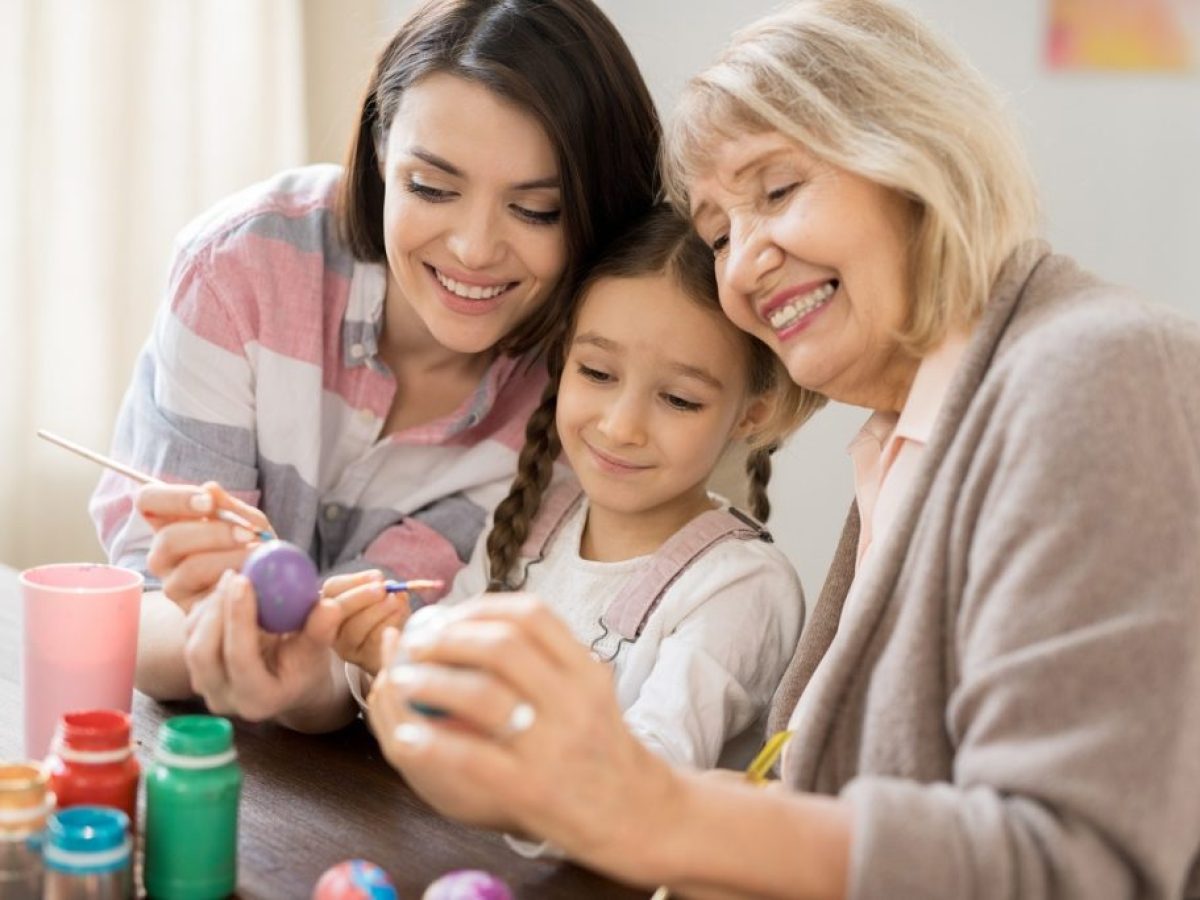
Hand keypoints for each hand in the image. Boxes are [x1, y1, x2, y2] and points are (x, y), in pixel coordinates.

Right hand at [139, 481, 272, 610]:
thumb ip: (231, 508)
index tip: (208, 502)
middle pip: (168, 538)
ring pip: (190, 568)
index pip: (147, 501)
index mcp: (169, 523)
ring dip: (230, 558)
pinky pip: (209, 596)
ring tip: (258, 554)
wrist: (273, 587)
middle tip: (248, 533)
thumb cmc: (253, 547)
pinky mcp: (190, 610)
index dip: (173, 498)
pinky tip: (254, 576)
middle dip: (214, 533)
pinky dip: (236, 582)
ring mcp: (172, 584)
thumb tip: (210, 488)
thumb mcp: (249, 522)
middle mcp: (162, 554)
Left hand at [182, 569, 346, 724]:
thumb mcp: (319, 649)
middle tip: (234, 575)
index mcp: (258, 699)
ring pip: (192, 640)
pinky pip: (189, 634)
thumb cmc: (307, 664)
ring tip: (234, 578)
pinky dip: (205, 607)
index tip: (245, 580)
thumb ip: (321, 630)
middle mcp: (225, 698)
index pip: (239, 659)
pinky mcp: (196, 668)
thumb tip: (329, 607)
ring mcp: (205, 685)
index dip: (239, 619)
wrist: (289, 681)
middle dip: (216, 609)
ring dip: (210, 605)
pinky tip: (227, 589)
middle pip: (203, 652)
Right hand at [322, 570, 411, 675]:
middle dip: (361, 596)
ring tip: (395, 602)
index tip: (378, 577)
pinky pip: (372, 642)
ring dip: (378, 610)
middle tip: (382, 589)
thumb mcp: (381, 598)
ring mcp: (346, 647)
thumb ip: (381, 589)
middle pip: (337, 610)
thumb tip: (391, 586)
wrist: (395, 646)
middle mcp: (332, 627)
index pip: (332, 588)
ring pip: (354, 628)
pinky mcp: (363, 660)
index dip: (355, 581)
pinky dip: (388, 624)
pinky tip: (400, 615)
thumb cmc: (385, 614)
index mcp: (332, 604)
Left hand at [365, 594, 684, 875]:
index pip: (531, 615)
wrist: (637, 816)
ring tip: (401, 680)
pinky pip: (472, 758)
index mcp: (587, 671)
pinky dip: (432, 744)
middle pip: (502, 647)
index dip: (479, 607)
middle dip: (447, 639)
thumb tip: (477, 623)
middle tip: (414, 644)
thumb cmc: (601, 750)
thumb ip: (549, 659)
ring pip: (481, 695)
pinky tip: (407, 735)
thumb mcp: (590, 692)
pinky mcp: (532, 789)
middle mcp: (574, 702)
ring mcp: (553, 746)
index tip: (446, 614)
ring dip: (431, 682)